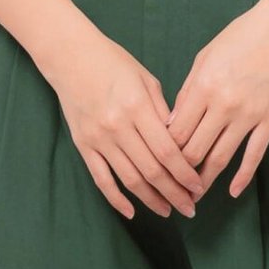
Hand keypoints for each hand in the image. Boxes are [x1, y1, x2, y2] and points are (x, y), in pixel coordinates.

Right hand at [42, 30, 205, 221]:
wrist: (70, 56)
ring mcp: (99, 138)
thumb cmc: (113, 62)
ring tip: (168, 211)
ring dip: (151, 199)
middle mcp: (118, 126)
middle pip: (152, 170)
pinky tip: (131, 212)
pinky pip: (101, 179)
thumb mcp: (146, 79)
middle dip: (174, 193)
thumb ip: (164, 112)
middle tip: (190, 208)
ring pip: (129, 179)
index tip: (199, 187)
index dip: (185, 174)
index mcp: (138, 107)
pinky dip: (116, 199)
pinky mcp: (83, 145)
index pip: (168, 151)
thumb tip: (181, 144)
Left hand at [164, 0, 268, 200]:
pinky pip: (254, 155)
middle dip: (179, 172)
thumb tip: (172, 123)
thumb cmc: (241, 36)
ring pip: (220, 158)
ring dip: (204, 181)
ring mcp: (249, 114)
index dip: (163, 152)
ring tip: (194, 196)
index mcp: (203, 87)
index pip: (176, 132)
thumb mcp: (205, 57)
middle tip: (170, 187)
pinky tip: (232, 191)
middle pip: (194, 150)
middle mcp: (224, 105)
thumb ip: (188, 91)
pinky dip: (242, 176)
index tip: (156, 163)